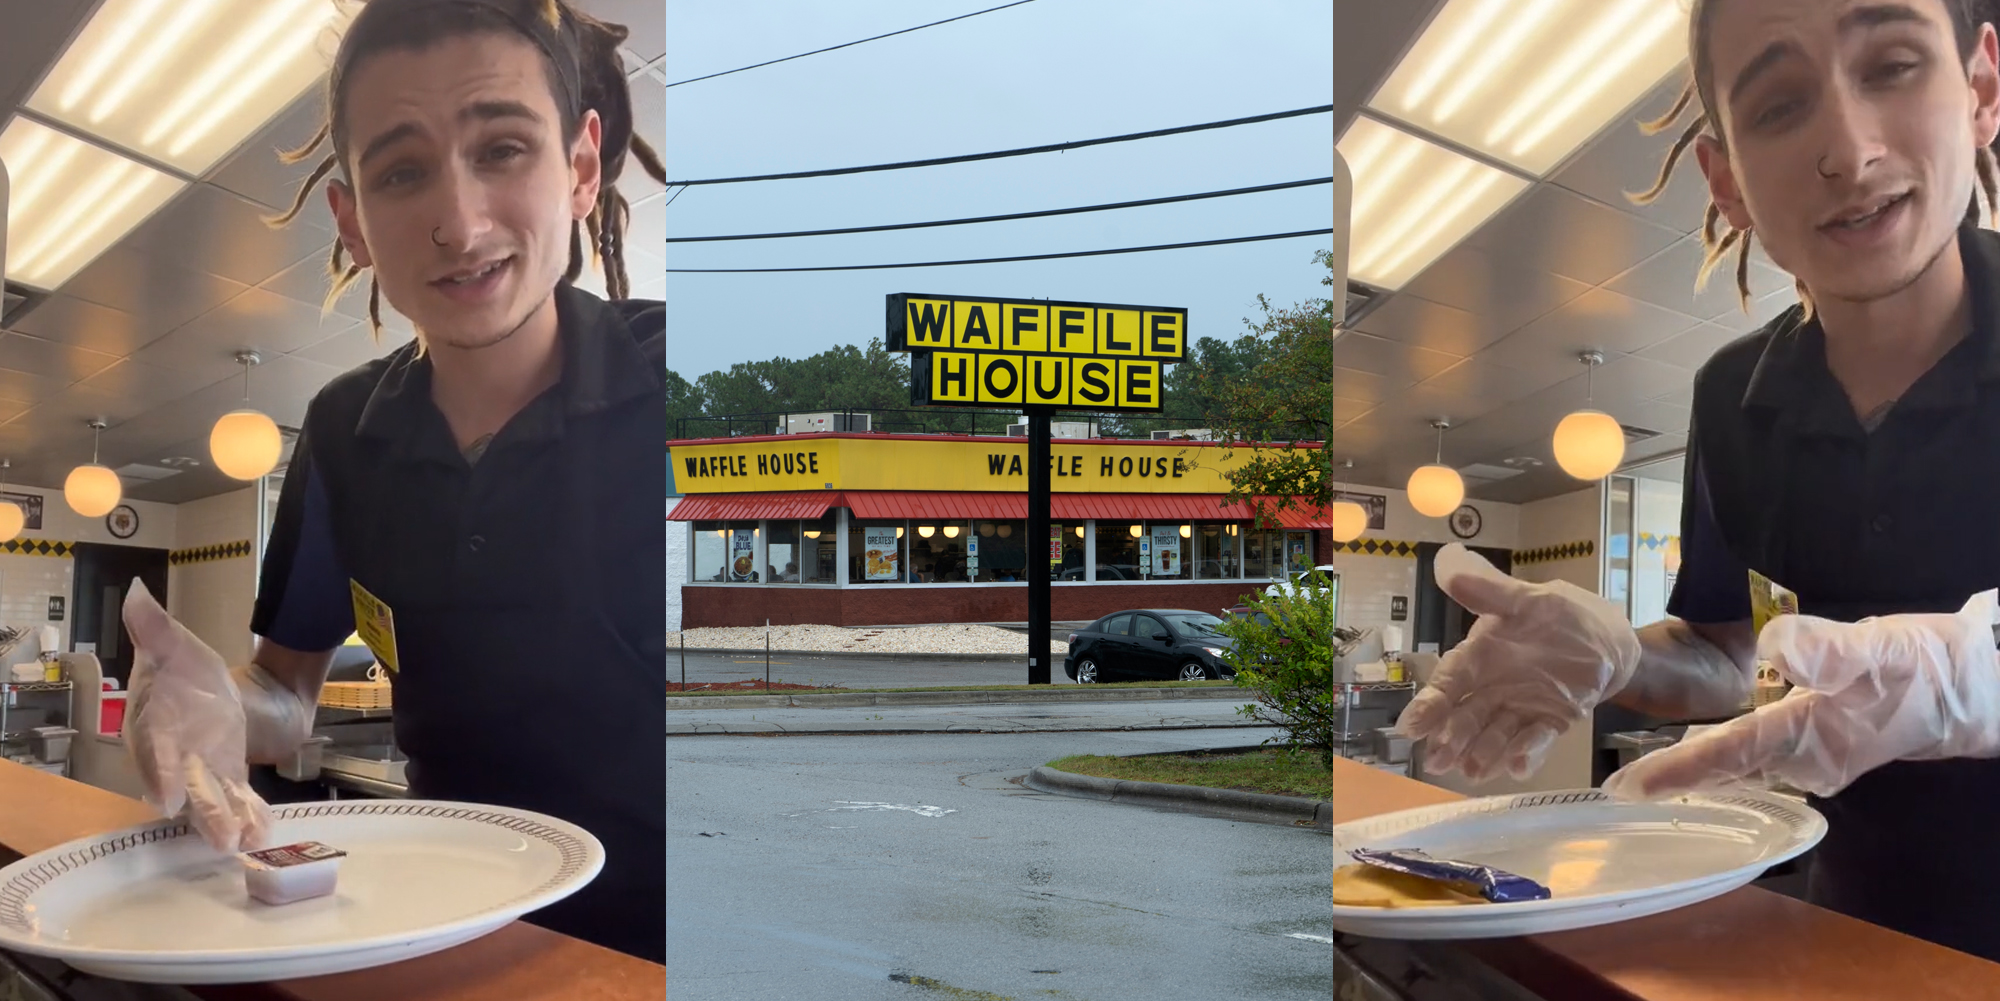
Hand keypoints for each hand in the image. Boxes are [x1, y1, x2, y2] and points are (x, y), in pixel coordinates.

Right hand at [123, 580, 272, 851]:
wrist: (220, 689)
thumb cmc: (188, 671)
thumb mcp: (177, 646)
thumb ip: (157, 629)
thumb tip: (137, 594)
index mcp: (153, 725)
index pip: (153, 751)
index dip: (159, 773)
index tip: (167, 798)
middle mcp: (174, 756)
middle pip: (186, 786)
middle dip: (202, 811)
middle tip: (220, 838)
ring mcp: (202, 772)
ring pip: (213, 800)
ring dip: (227, 822)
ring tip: (242, 844)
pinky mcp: (228, 779)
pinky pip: (238, 800)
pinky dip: (251, 815)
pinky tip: (264, 832)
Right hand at [1395, 544, 1641, 781]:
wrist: (1608, 639)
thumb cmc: (1560, 615)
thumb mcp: (1525, 598)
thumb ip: (1488, 590)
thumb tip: (1447, 562)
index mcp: (1481, 657)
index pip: (1449, 682)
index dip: (1430, 705)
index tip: (1410, 727)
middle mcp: (1494, 687)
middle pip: (1466, 717)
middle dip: (1452, 738)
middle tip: (1438, 761)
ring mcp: (1521, 707)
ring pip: (1495, 733)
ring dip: (1482, 753)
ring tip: (1473, 771)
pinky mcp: (1551, 722)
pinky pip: (1537, 739)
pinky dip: (1527, 752)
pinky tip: (1518, 766)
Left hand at [1604, 591, 1999, 799]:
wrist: (1975, 690)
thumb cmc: (1925, 668)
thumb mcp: (1882, 649)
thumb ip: (1829, 649)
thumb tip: (1776, 649)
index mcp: (1812, 734)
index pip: (1730, 753)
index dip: (1677, 770)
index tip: (1627, 787)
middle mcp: (1808, 758)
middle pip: (1726, 766)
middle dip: (1674, 777)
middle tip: (1618, 787)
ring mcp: (1815, 757)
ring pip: (1741, 764)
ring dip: (1696, 768)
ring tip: (1644, 777)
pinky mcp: (1822, 745)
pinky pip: (1759, 755)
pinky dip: (1727, 755)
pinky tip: (1702, 751)